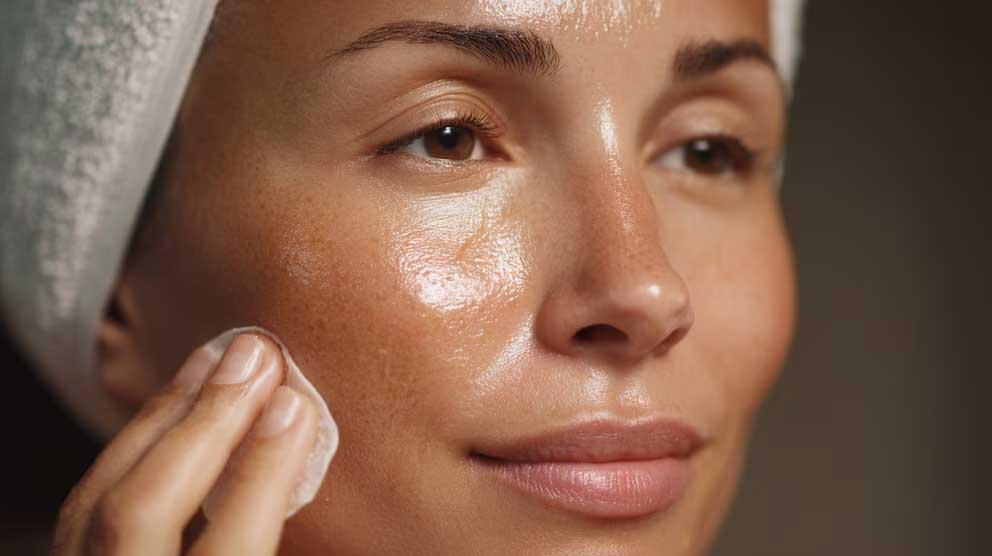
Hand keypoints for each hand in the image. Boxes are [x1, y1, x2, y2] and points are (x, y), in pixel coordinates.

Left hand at [51, 332, 317, 554]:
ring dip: (161, 420)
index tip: (296, 406)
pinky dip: (130, 451)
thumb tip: (299, 443)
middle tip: (256, 355)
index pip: (228, 550)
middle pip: (139, 510)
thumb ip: (264, 535)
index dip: (264, 472)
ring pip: (94, 499)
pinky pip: (83, 506)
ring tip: (211, 362)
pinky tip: (167, 418)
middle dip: (203, 423)